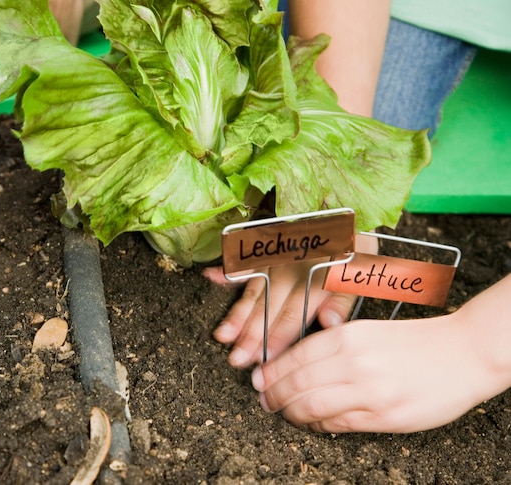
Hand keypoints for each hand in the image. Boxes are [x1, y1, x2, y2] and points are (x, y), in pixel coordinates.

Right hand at [203, 233, 378, 367]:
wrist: (339, 194)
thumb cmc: (353, 235)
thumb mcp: (363, 264)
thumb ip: (345, 294)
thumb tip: (329, 323)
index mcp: (317, 275)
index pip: (295, 313)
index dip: (279, 337)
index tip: (266, 359)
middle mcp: (292, 267)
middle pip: (268, 307)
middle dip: (251, 335)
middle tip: (237, 358)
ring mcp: (276, 256)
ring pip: (254, 290)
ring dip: (237, 314)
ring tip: (222, 335)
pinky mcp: (266, 245)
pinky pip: (244, 258)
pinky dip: (227, 268)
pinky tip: (211, 277)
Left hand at [251, 274, 510, 431]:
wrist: (463, 352)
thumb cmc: (413, 341)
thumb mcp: (366, 330)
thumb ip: (331, 343)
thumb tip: (290, 362)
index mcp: (347, 336)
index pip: (294, 358)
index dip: (271, 373)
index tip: (258, 380)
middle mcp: (354, 362)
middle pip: (296, 384)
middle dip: (273, 396)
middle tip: (265, 401)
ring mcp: (368, 392)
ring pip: (311, 408)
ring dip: (291, 413)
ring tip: (283, 414)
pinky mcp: (383, 416)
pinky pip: (337, 425)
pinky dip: (317, 425)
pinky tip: (311, 422)